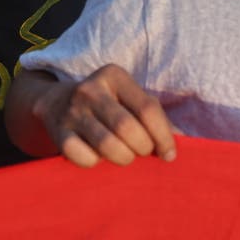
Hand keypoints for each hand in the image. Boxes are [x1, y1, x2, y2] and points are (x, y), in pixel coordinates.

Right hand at [32, 65, 175, 167]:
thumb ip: (155, 116)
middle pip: (128, 128)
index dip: (163, 136)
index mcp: (114, 76)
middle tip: (142, 151)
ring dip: (123, 158)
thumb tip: (182, 139)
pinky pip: (83, 157)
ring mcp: (72, 111)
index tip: (169, 154)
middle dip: (142, 148)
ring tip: (124, 156)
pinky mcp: (58, 132)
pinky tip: (98, 156)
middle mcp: (91, 89)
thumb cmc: (107, 104)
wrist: (57, 102)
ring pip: (107, 145)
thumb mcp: (130, 99)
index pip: (148, 109)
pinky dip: (95, 163)